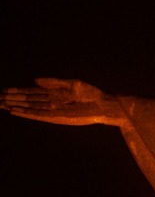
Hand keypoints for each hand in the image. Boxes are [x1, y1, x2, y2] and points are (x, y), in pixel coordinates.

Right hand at [0, 78, 127, 126]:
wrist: (103, 105)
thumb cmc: (91, 94)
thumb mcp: (72, 84)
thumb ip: (53, 82)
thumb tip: (34, 80)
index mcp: (55, 93)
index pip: (32, 92)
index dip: (18, 91)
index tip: (5, 90)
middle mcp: (51, 102)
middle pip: (28, 100)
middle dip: (13, 99)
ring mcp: (53, 110)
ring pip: (29, 107)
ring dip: (16, 106)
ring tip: (2, 104)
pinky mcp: (57, 117)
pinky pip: (38, 114)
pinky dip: (26, 113)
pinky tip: (16, 111)